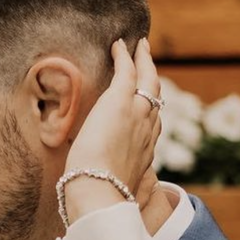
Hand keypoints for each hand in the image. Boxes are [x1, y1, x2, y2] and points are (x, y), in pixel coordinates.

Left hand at [63, 39, 162, 220]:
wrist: (99, 191)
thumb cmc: (98, 195)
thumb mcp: (107, 182)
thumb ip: (104, 177)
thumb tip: (84, 179)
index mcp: (145, 152)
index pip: (151, 125)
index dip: (148, 109)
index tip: (144, 100)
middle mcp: (148, 131)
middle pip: (155, 98)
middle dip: (152, 78)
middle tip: (147, 61)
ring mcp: (138, 114)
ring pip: (148, 80)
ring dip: (144, 62)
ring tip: (139, 48)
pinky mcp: (121, 102)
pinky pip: (127, 70)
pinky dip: (125, 56)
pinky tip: (119, 45)